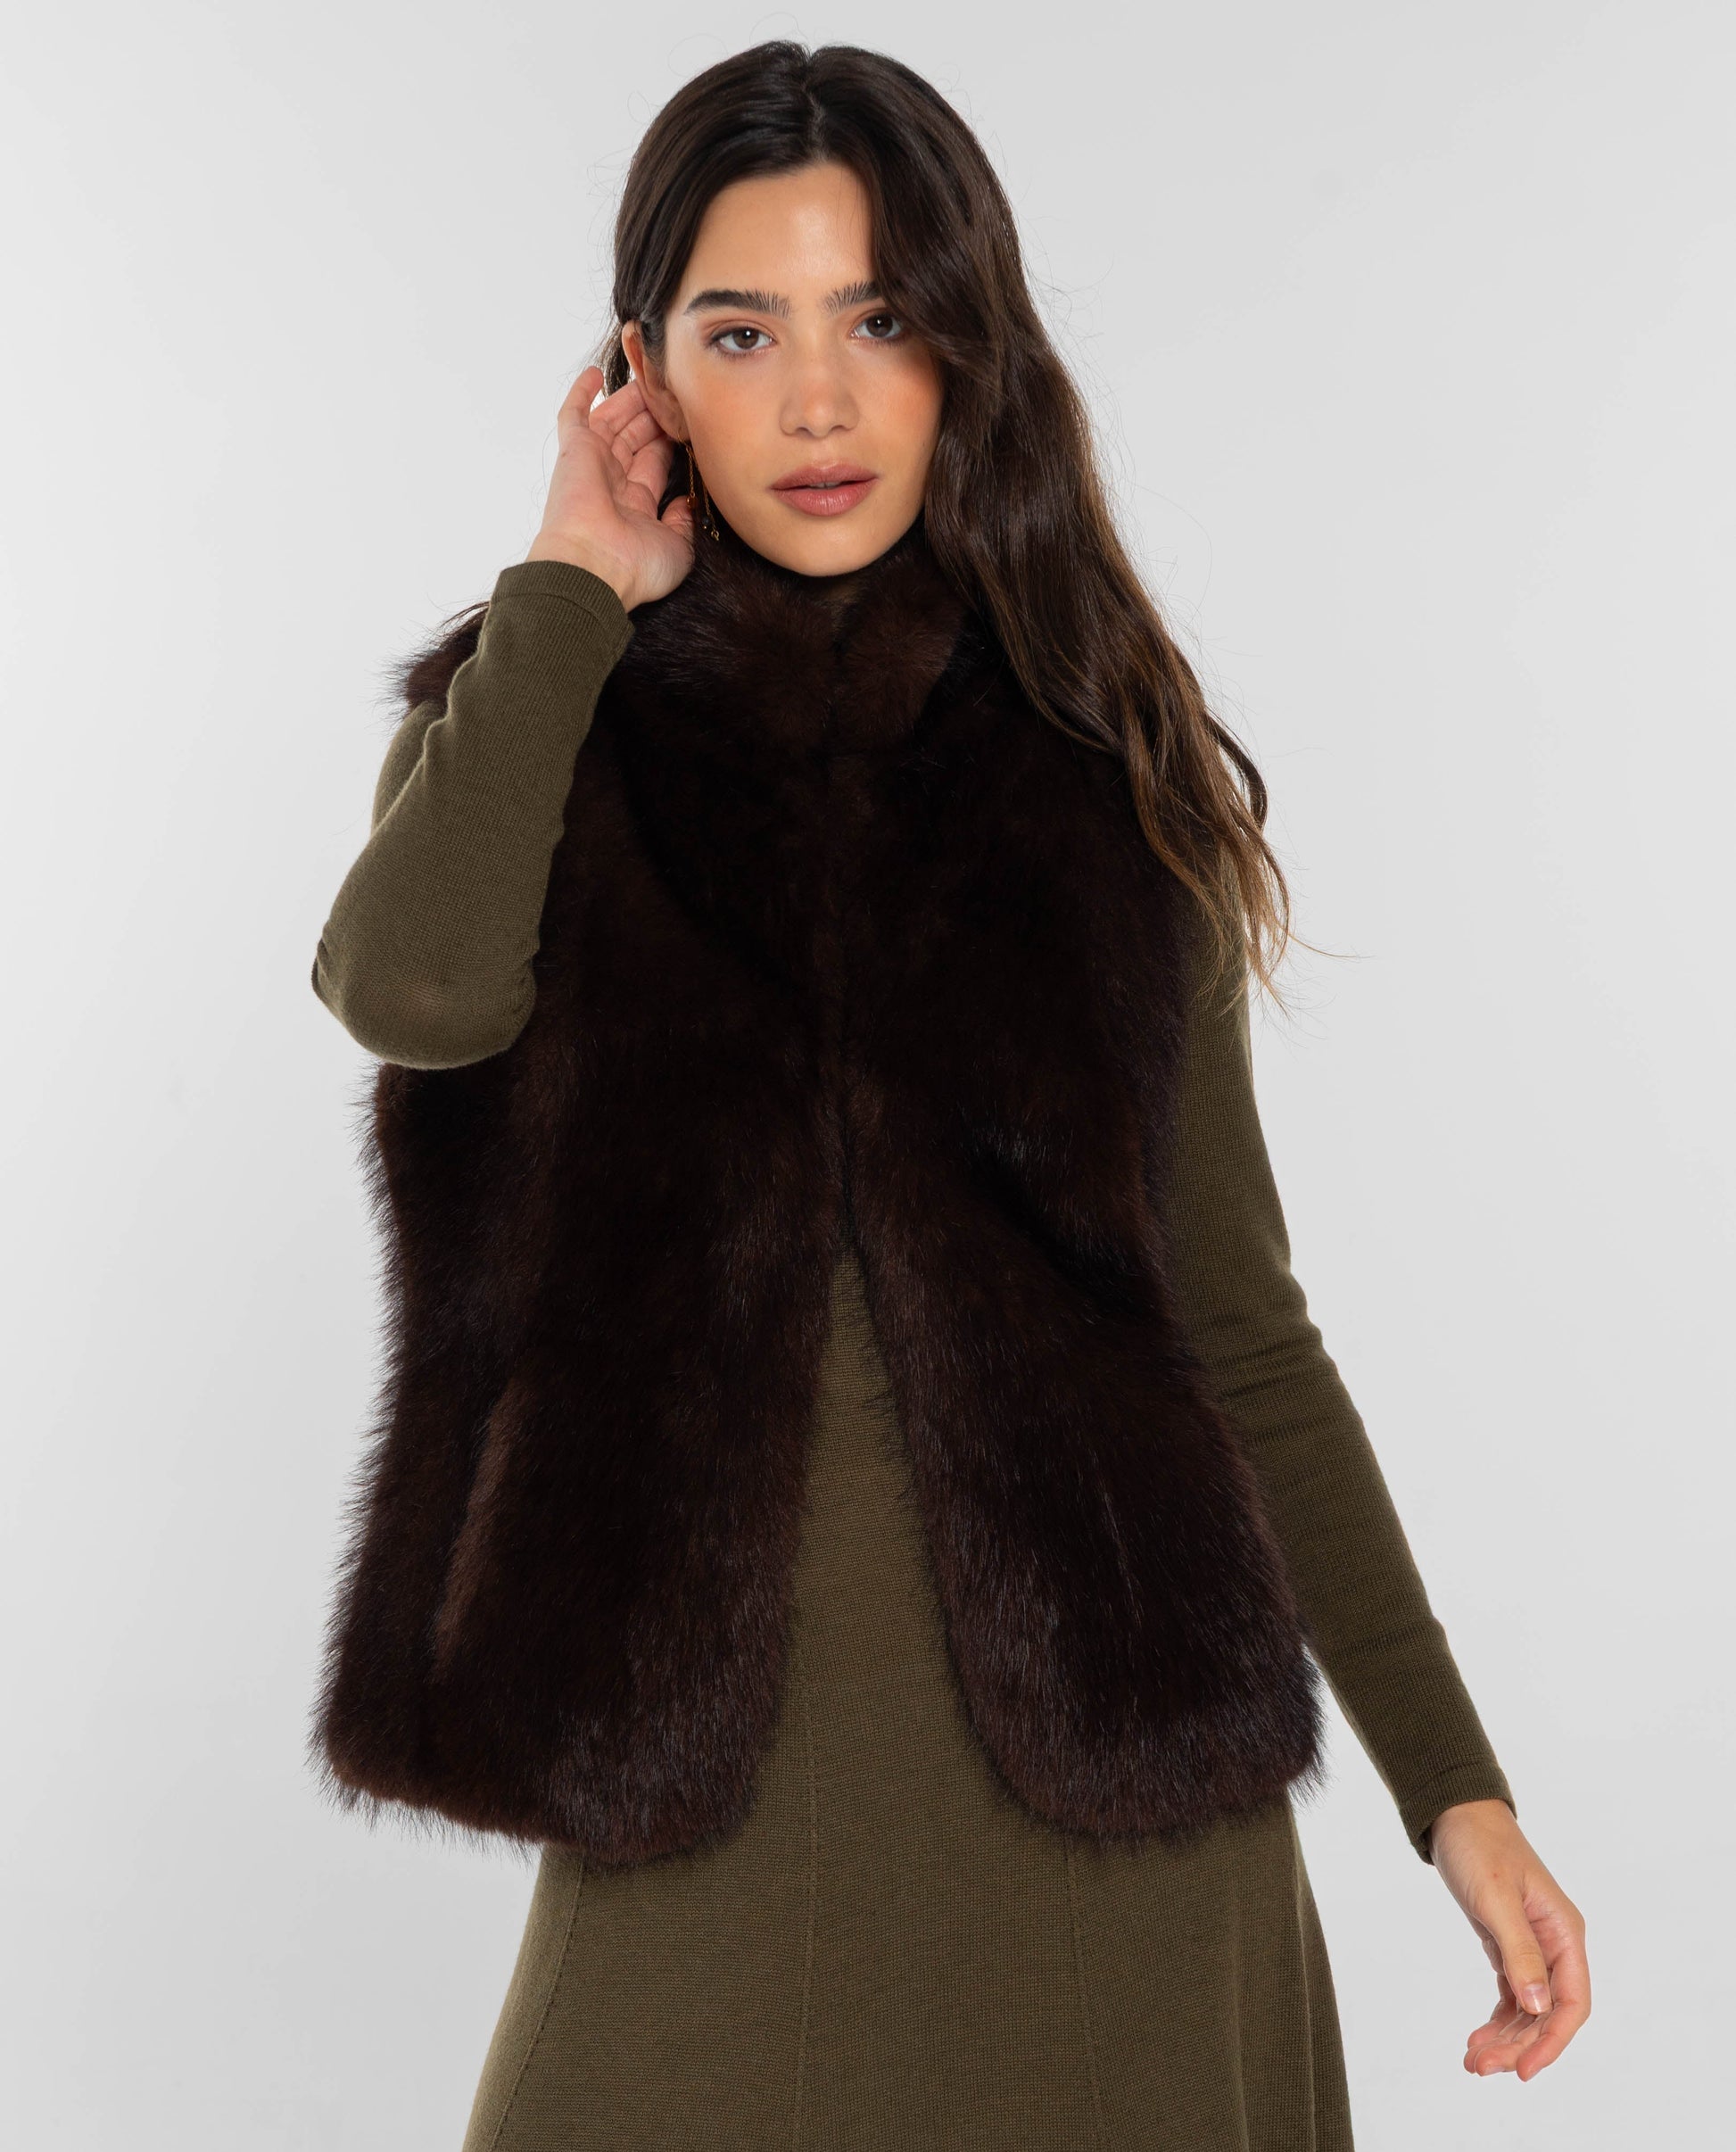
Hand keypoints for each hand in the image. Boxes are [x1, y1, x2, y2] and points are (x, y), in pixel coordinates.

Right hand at [524, 364, 694, 610]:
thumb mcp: (678, 549)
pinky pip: (574, 414)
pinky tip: (595, 372)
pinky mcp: (574, 451)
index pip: (654, 464)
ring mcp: (592, 465)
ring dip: (630, 400)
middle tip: (671, 391)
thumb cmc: (634, 567)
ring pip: (613, 421)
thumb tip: (687, 502)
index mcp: (635, 507)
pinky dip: (582, 393)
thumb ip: (685, 523)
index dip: (669, 442)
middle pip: (635, 438)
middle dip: (653, 415)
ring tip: (648, 374)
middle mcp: (612, 484)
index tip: (688, 422)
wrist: (594, 568)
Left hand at [1427, 1798, 1588, 2080]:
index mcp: (1563, 1933)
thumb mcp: (1496, 1897)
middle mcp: (1554, 1945)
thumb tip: (1540, 2007)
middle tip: (1480, 2068)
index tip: (1524, 2069)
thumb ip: (1519, 1951)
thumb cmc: (1479, 1846)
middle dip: (1519, 2045)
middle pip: (1547, 2013)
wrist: (1455, 1814)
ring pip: (1528, 2010)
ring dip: (1505, 2038)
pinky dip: (1498, 2019)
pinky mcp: (1508, 1946)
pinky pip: (1511, 1995)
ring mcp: (1532, 1947)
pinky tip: (1478, 2038)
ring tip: (1473, 2061)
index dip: (1552, 2041)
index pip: (1572, 2002)